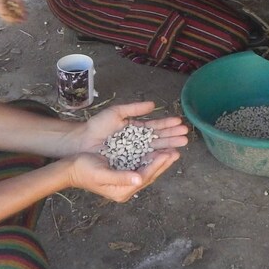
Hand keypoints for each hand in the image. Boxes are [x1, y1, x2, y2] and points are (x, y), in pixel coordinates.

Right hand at [0, 0, 26, 23]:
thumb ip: (21, 8)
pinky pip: (2, 9)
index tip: (23, 20)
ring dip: (12, 13)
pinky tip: (15, 8)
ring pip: (4, 13)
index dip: (16, 20)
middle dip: (15, 17)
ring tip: (21, 12)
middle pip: (5, 16)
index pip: (8, 17)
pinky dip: (9, 9)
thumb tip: (25, 16)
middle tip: (23, 18)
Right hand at [63, 150, 180, 202]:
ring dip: (160, 159)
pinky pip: (141, 164)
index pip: (145, 177)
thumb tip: (139, 180)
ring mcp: (126, 180)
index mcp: (122, 191)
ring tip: (172, 149)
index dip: (157, 165)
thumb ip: (120, 178)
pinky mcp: (124, 171)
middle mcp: (126, 187)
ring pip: (148, 169)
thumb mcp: (101, 174)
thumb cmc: (83, 170)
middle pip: (150, 174)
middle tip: (177, 150)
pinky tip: (157, 149)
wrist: (71, 168)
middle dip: (163, 162)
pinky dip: (151, 157)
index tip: (168, 154)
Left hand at [67, 101, 189, 155]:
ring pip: (154, 150)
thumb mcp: (116, 113)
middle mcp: (136, 142)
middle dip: (172, 137)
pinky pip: (144, 161)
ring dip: (168, 146)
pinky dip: (156, 158)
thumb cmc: (97, 126)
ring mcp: (133, 153)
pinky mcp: (128, 163)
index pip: (155, 127)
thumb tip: (153, 105)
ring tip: (182, 144)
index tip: (180, 122)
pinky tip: (167, 156)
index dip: (168, 125)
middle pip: (158, 139)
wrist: (82, 141)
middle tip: (186, 135)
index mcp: (135, 129)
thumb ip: (134, 108)